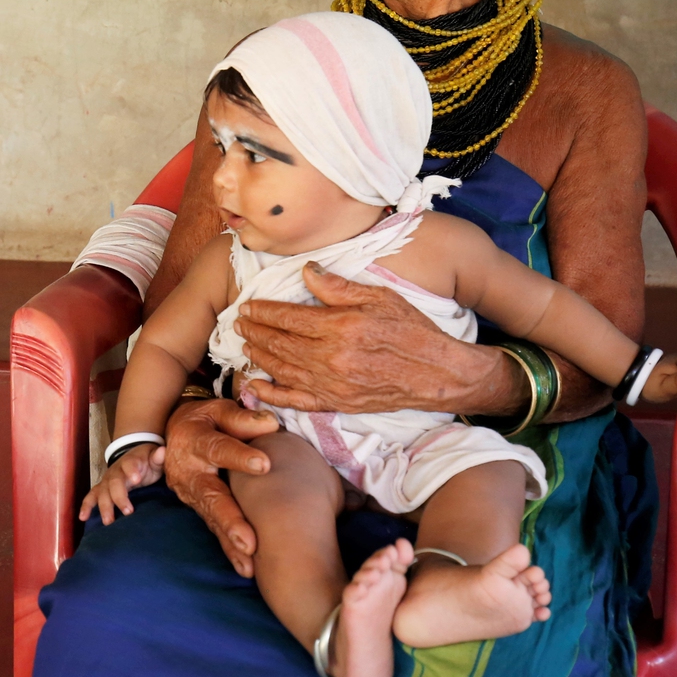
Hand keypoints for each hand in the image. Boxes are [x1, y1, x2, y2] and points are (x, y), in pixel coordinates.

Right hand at [79, 441, 165, 525]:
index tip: (136, 480)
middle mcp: (116, 471)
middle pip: (114, 483)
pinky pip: (91, 496)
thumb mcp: (154, 458)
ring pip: (102, 492)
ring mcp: (107, 480)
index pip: (129, 465)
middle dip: (119, 497)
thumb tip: (162, 451)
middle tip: (128, 512)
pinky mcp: (102, 488)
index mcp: (130, 462)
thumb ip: (158, 458)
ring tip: (108, 522)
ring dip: (104, 506)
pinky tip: (83, 518)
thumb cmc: (147, 461)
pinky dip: (86, 506)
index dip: (131, 471)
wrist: (133, 456)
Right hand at [163, 396, 278, 576]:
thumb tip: (270, 424)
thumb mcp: (217, 410)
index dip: (239, 457)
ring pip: (212, 520)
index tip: (264, 465)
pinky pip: (214, 529)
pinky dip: (229, 549)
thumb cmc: (206, 420)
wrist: (176, 433)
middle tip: (250, 542)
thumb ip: (241, 418)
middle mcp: (188, 472)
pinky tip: (246, 568)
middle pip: (211, 496)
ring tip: (249, 563)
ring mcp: (191, 494)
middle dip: (231, 520)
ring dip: (230, 543)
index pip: (218, 448)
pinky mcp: (198, 508)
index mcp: (194, 441)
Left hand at [235, 264, 508, 415]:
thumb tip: (306, 272)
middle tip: (237, 322)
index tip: (247, 306)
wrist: (438, 374)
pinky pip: (296, 401)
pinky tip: (254, 386)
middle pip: (280, 343)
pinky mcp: (338, 404)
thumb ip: (338, 287)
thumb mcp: (379, 296)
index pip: (288, 317)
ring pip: (282, 370)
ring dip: (258, 356)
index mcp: (340, 326)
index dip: (263, 311)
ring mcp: (333, 384)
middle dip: (255, 331)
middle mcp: (331, 358)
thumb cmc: (411, 329)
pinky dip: (271, 395)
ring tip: (244, 344)